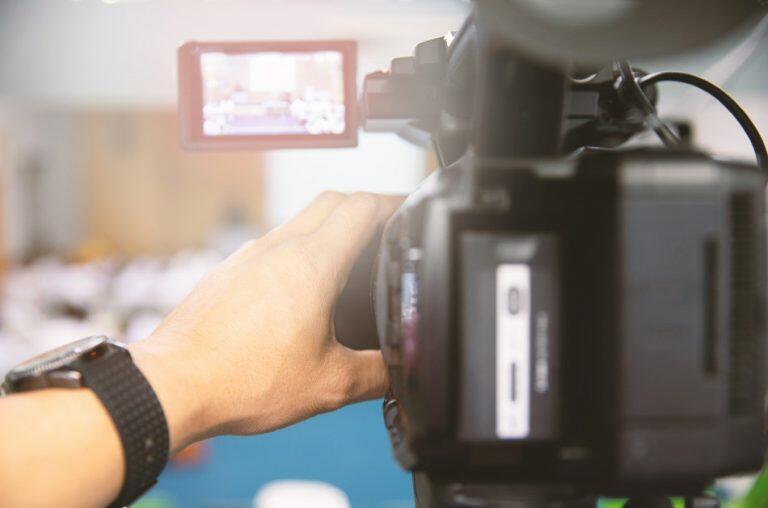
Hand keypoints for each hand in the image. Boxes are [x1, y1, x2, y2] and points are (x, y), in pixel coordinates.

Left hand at [129, 191, 400, 449]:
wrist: (171, 385)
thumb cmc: (242, 380)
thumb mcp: (328, 385)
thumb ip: (376, 375)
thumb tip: (402, 374)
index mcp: (312, 264)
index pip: (362, 207)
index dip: (393, 202)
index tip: (408, 211)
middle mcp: (278, 248)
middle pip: (332, 201)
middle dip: (365, 208)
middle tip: (384, 229)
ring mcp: (248, 255)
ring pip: (299, 221)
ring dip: (328, 229)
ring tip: (347, 261)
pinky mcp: (227, 272)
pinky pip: (271, 245)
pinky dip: (296, 252)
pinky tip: (298, 290)